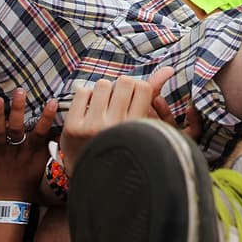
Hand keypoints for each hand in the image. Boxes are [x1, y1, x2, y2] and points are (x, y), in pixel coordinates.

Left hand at [0, 90, 56, 200]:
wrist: (11, 197)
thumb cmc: (30, 177)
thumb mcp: (43, 161)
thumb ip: (49, 144)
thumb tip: (60, 128)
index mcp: (32, 150)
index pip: (41, 131)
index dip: (47, 117)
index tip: (51, 101)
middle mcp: (16, 149)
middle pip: (17, 128)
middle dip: (17, 109)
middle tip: (19, 91)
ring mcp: (1, 151)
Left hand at [59, 68, 175, 173]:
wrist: (92, 173)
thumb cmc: (122, 138)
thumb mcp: (140, 120)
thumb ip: (153, 92)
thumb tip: (168, 68)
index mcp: (135, 127)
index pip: (143, 87)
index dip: (138, 89)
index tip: (133, 99)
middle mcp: (115, 127)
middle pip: (124, 82)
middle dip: (122, 87)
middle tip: (118, 100)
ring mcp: (92, 127)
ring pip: (103, 84)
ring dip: (104, 91)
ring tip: (104, 106)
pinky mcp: (73, 126)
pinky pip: (82, 91)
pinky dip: (87, 96)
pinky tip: (89, 110)